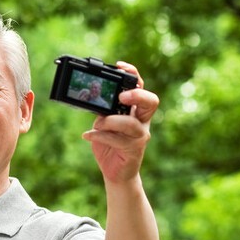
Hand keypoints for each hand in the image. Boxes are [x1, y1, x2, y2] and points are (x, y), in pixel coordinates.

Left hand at [82, 62, 158, 184]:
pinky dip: (100, 136)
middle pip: (151, 101)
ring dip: (110, 121)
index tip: (119, 66)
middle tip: (121, 98)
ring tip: (97, 123)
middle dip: (136, 96)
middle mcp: (142, 121)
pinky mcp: (134, 151)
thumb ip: (102, 110)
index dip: (133, 74)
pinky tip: (87, 135)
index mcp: (136, 110)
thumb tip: (91, 96)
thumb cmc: (110, 144)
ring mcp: (140, 136)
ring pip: (131, 123)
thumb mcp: (104, 123)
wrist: (114, 172)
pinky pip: (118, 140)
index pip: (140, 86)